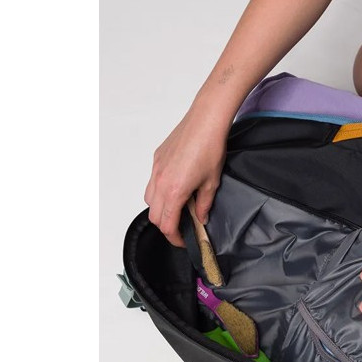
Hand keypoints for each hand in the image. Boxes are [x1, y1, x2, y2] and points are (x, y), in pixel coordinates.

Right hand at [144, 105, 229, 246]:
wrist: (205, 121)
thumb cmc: (210, 148)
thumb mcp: (212, 182)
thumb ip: (204, 204)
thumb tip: (201, 217)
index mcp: (174, 192)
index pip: (167, 225)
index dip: (175, 238)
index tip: (184, 240)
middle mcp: (160, 182)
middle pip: (154, 216)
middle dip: (167, 226)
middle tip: (182, 228)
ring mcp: (156, 170)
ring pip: (149, 200)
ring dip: (160, 209)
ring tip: (178, 208)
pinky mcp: (156, 159)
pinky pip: (152, 182)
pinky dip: (159, 192)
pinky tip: (175, 187)